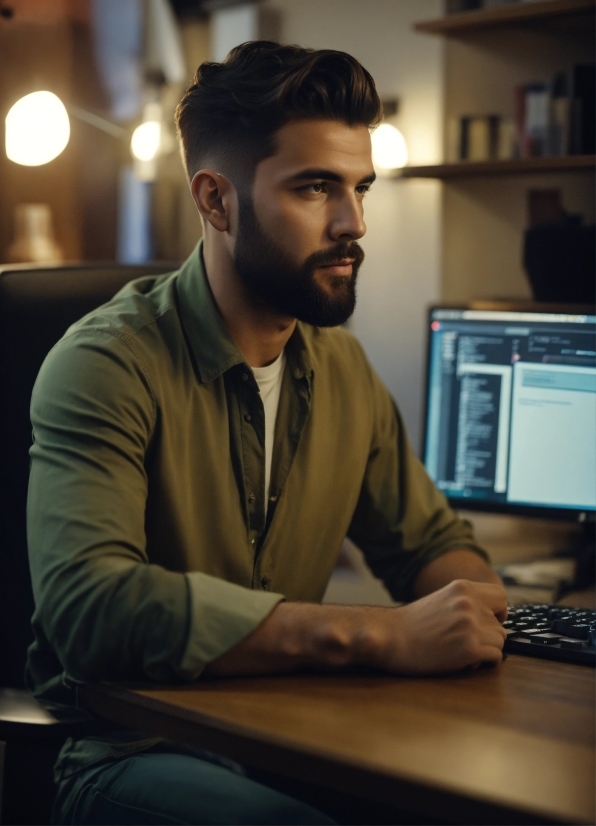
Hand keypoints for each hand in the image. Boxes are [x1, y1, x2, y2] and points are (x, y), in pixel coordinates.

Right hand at [369, 579, 507, 674]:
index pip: (501, 597)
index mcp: (463, 587)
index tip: (486, 623)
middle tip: (464, 642)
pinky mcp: (469, 648)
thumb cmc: (412, 624)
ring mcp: (471, 625)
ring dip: (485, 650)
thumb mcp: (441, 600)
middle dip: (487, 637)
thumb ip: (465, 603)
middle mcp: (469, 603)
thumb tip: (494, 616)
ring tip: (460, 651)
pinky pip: (495, 657)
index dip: (498, 612)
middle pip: (500, 626)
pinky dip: (482, 662)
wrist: (389, 637)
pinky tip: (463, 661)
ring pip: (499, 642)